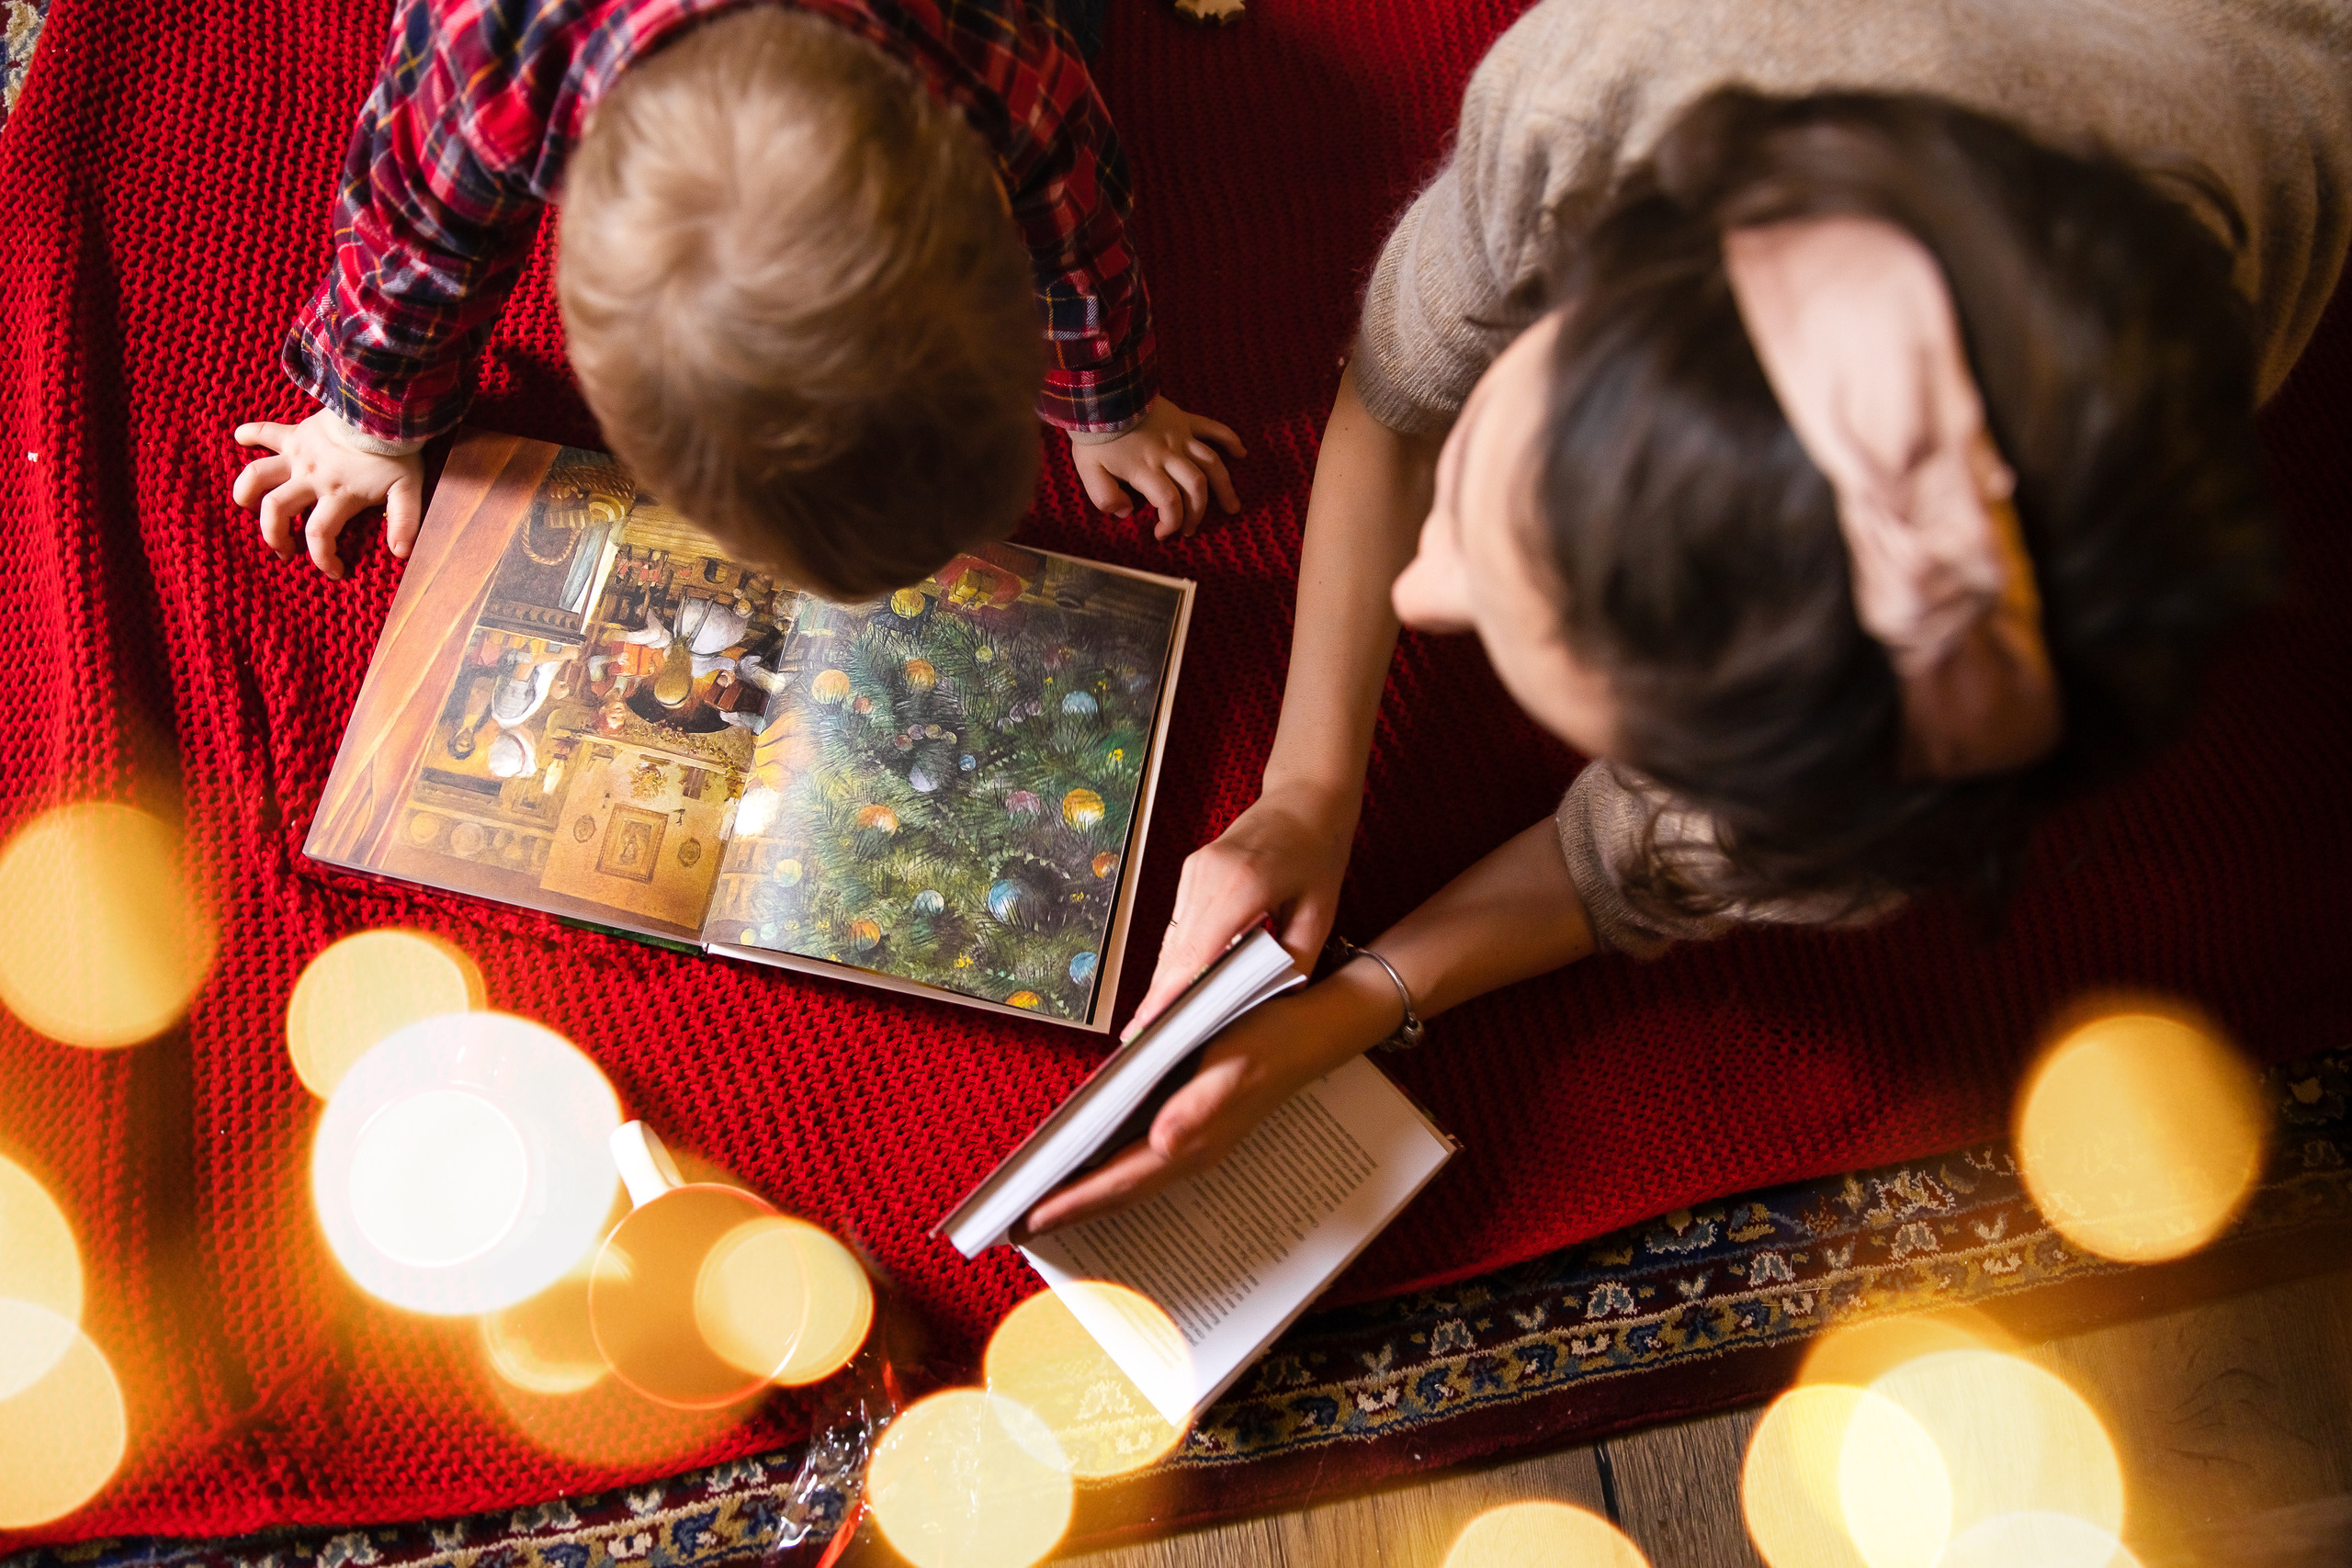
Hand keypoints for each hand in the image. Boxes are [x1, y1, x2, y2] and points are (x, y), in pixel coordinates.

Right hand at [233, 412, 423, 579]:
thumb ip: (404, 521)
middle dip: (273, 535)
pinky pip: (266, 431)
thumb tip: (401, 553)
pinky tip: (240, 438)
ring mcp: (299, 455)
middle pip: (276, 511)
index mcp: (338, 495)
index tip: (334, 572)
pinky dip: (250, 433)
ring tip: (246, 506)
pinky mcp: (296, 434)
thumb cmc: (396, 451)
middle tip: (283, 551)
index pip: (319, 535)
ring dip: (246, 492)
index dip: (322, 558)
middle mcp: (311, 477)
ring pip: (257, 475)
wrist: (383, 409)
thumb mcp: (408, 489)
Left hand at [1020, 968, 1394, 1236]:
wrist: (1314, 1031)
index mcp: (1193, 1139)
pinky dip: (1108, 1177)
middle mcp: (1190, 1151)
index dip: (1073, 1202)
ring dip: (1085, 1197)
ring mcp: (1195, 1144)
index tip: (1028, 1219)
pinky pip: (1141, 1166)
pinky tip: (1089, 1173)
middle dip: (1067, 1211)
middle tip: (1014, 1226)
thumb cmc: (1269, 1038)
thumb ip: (1198, 1108)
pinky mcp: (1196, 1129)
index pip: (1119, 1181)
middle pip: (1118, 1192)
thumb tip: (1160, 1143)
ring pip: (1129, 1183)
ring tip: (1041, 1208)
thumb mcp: (1233, 1064)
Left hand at [1069, 397, 1244, 539]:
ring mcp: (1180, 435)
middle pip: (1196, 487)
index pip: (1169, 502)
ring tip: (1232, 508)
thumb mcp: (1087, 470)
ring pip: (1212, 463)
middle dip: (1197, 514)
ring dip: (1224, 487)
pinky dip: (1230, 440)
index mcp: (1145, 468)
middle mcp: (1169, 454)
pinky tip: (1242, 453)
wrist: (1100, 393)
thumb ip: (1104, 496)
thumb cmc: (1093, 435)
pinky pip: (1213, 428)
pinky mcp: (1184, 419)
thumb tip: (1127, 512)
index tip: (1162, 534)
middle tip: (1189, 530)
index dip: (1171, 523)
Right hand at [1124, 778, 1358, 1039]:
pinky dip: (1177, 954)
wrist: (1306, 797)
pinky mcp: (1192, 869)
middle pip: (1175, 950)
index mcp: (1243, 885)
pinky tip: (1176, 983)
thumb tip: (1269, 1003)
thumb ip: (1295, 960)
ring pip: (1173, 937)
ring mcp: (1195, 870)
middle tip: (1142, 1040)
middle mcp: (1208, 876)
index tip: (1150, 1026)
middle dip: (1158, 996)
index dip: (1171, 993)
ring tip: (1155, 1021)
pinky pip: (1180, 921)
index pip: (1197, 952)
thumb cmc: (1318, 854)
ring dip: (1165, 977)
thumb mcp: (1320, 912)